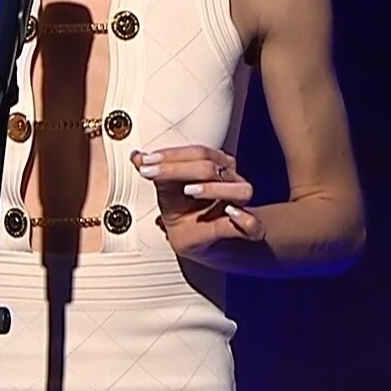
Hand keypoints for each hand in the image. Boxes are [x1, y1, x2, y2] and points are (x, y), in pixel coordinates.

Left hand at [132, 145, 266, 260]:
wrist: (191, 238)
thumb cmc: (181, 208)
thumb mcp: (164, 189)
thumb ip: (154, 171)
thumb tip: (135, 155)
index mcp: (216, 166)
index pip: (199, 152)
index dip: (172, 155)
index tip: (146, 160)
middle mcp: (231, 181)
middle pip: (213, 167)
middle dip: (179, 169)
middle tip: (152, 173)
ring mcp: (240, 205)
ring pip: (241, 190)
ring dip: (214, 188)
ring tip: (188, 190)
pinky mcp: (244, 231)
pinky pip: (254, 225)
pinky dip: (246, 220)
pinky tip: (230, 214)